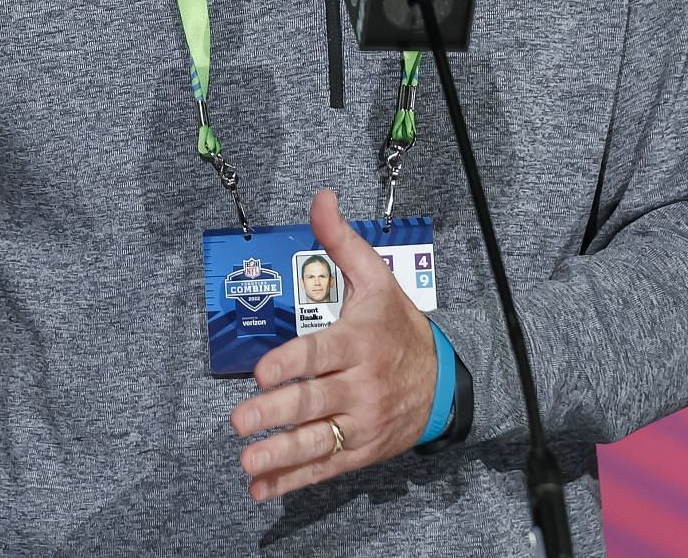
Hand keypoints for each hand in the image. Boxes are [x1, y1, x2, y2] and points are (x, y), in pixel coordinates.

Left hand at [229, 189, 437, 500]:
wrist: (446, 380)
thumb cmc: (399, 327)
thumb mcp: (377, 279)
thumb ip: (341, 242)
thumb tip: (320, 199)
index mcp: (359, 342)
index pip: (320, 355)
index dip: (290, 364)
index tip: (261, 373)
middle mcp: (360, 386)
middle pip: (313, 402)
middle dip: (275, 413)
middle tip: (240, 420)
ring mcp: (361, 423)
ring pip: (317, 441)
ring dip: (279, 456)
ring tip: (248, 462)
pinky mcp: (361, 451)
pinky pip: (324, 467)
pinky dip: (292, 482)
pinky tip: (260, 490)